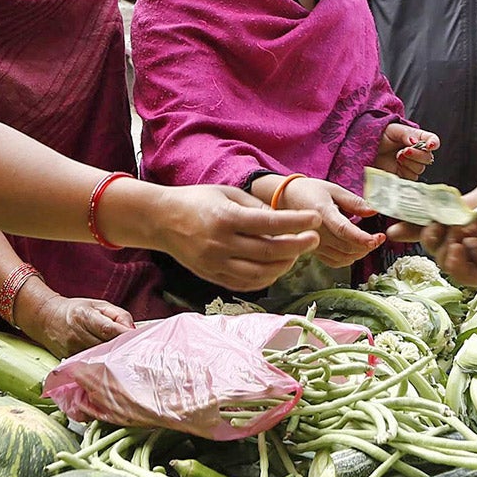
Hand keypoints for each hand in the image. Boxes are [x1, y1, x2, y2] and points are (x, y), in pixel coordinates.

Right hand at [20, 294, 133, 357]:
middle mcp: (76, 334)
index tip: (138, 339)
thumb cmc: (76, 310)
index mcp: (84, 316)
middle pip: (106, 346)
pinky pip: (91, 363)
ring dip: (113, 357)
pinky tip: (109, 360)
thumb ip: (118, 315)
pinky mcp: (69, 360)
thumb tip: (132, 330)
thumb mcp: (98, 305)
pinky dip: (102, 362)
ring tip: (123, 355)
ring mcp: (72, 349)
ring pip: (100, 357)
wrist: (47, 318)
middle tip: (135, 349)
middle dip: (121, 348)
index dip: (125, 335)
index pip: (109, 329)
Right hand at [122, 182, 320, 291]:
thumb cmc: (196, 200)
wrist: (161, 220)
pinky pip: (246, 283)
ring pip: (261, 272)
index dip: (297, 223)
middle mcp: (221, 243)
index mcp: (226, 218)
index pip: (270, 223)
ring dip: (284, 265)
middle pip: (270, 251)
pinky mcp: (212, 276)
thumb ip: (255, 207)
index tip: (316, 220)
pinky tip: (276, 267)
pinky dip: (266, 278)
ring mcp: (216, 263)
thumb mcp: (226, 193)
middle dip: (298, 246)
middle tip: (314, 239)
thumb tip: (284, 219)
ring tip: (295, 253)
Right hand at [281, 176, 382, 267]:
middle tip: (379, 238)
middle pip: (347, 247)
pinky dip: (349, 259)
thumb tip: (374, 210)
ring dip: (360, 253)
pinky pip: (335, 261)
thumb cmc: (309, 191)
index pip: (344, 230)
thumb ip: (354, 201)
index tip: (377, 239)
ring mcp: (314, 244)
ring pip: (343, 257)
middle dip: (368, 246)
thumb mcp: (332, 189)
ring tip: (369, 242)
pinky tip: (355, 249)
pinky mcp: (314, 250)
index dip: (362, 238)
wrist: (285, 199)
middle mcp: (317, 232)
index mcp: (322, 213)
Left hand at [375, 123, 439, 180]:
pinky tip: (396, 166)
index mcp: (417, 138)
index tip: (430, 145)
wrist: (365, 148)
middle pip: (428, 157)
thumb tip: (416, 141)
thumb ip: (406, 134)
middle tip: (404, 151)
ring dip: (409, 163)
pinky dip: (404, 172)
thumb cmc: (379, 136)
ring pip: (420, 169)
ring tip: (397, 157)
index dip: (434, 143)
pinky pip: (411, 178)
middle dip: (417, 155)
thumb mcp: (392, 130)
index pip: (432, 140)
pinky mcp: (403, 176)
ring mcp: (410, 165)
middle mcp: (416, 152)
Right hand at [418, 185, 476, 286]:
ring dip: (442, 246)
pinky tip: (457, 250)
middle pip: (432, 244)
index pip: (432, 226)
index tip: (393, 228)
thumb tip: (430, 215)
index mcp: (461, 222)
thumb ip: (453, 209)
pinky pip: (459, 273)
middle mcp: (464, 241)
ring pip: (442, 259)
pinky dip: (452, 262)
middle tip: (432, 227)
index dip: (412, 228)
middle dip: (426, 234)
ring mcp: (473, 258)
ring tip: (455, 236)